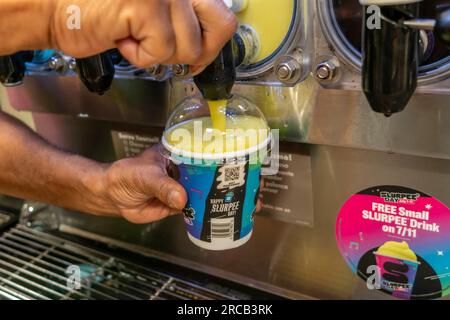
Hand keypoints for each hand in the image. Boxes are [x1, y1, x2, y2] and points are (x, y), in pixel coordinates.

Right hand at [51, 0, 237, 70]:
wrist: (56, 9)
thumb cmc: (103, 13)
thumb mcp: (156, 10)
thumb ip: (185, 17)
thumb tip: (210, 43)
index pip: (223, 16)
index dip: (210, 43)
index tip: (193, 55)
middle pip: (221, 28)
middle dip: (196, 52)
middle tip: (165, 49)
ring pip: (189, 46)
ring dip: (159, 53)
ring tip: (133, 34)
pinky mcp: (147, 4)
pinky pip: (162, 51)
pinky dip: (140, 56)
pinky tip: (122, 38)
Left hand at [93, 145, 263, 223]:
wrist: (112, 197)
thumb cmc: (124, 175)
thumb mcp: (144, 175)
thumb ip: (162, 186)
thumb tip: (182, 198)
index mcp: (180, 152)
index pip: (208, 150)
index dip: (227, 155)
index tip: (245, 160)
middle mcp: (186, 169)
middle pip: (215, 172)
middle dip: (235, 178)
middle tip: (254, 185)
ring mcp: (184, 187)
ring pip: (210, 191)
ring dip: (226, 196)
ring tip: (247, 202)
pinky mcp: (180, 205)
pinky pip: (199, 208)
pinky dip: (211, 212)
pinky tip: (225, 215)